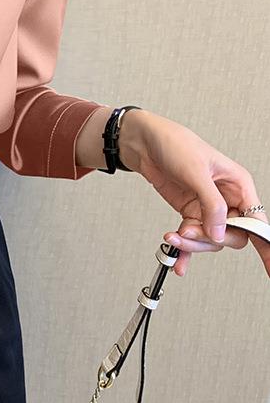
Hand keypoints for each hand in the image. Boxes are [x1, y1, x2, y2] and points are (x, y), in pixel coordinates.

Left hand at [118, 110, 269, 278]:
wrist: (144, 143)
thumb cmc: (175, 144)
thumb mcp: (196, 172)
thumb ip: (211, 204)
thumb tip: (220, 232)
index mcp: (239, 185)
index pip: (257, 221)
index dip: (265, 243)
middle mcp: (226, 198)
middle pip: (231, 234)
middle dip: (211, 238)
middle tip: (188, 232)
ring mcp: (207, 207)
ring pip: (210, 238)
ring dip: (192, 242)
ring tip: (173, 236)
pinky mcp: (189, 212)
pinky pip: (193, 238)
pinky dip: (185, 249)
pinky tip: (178, 259)